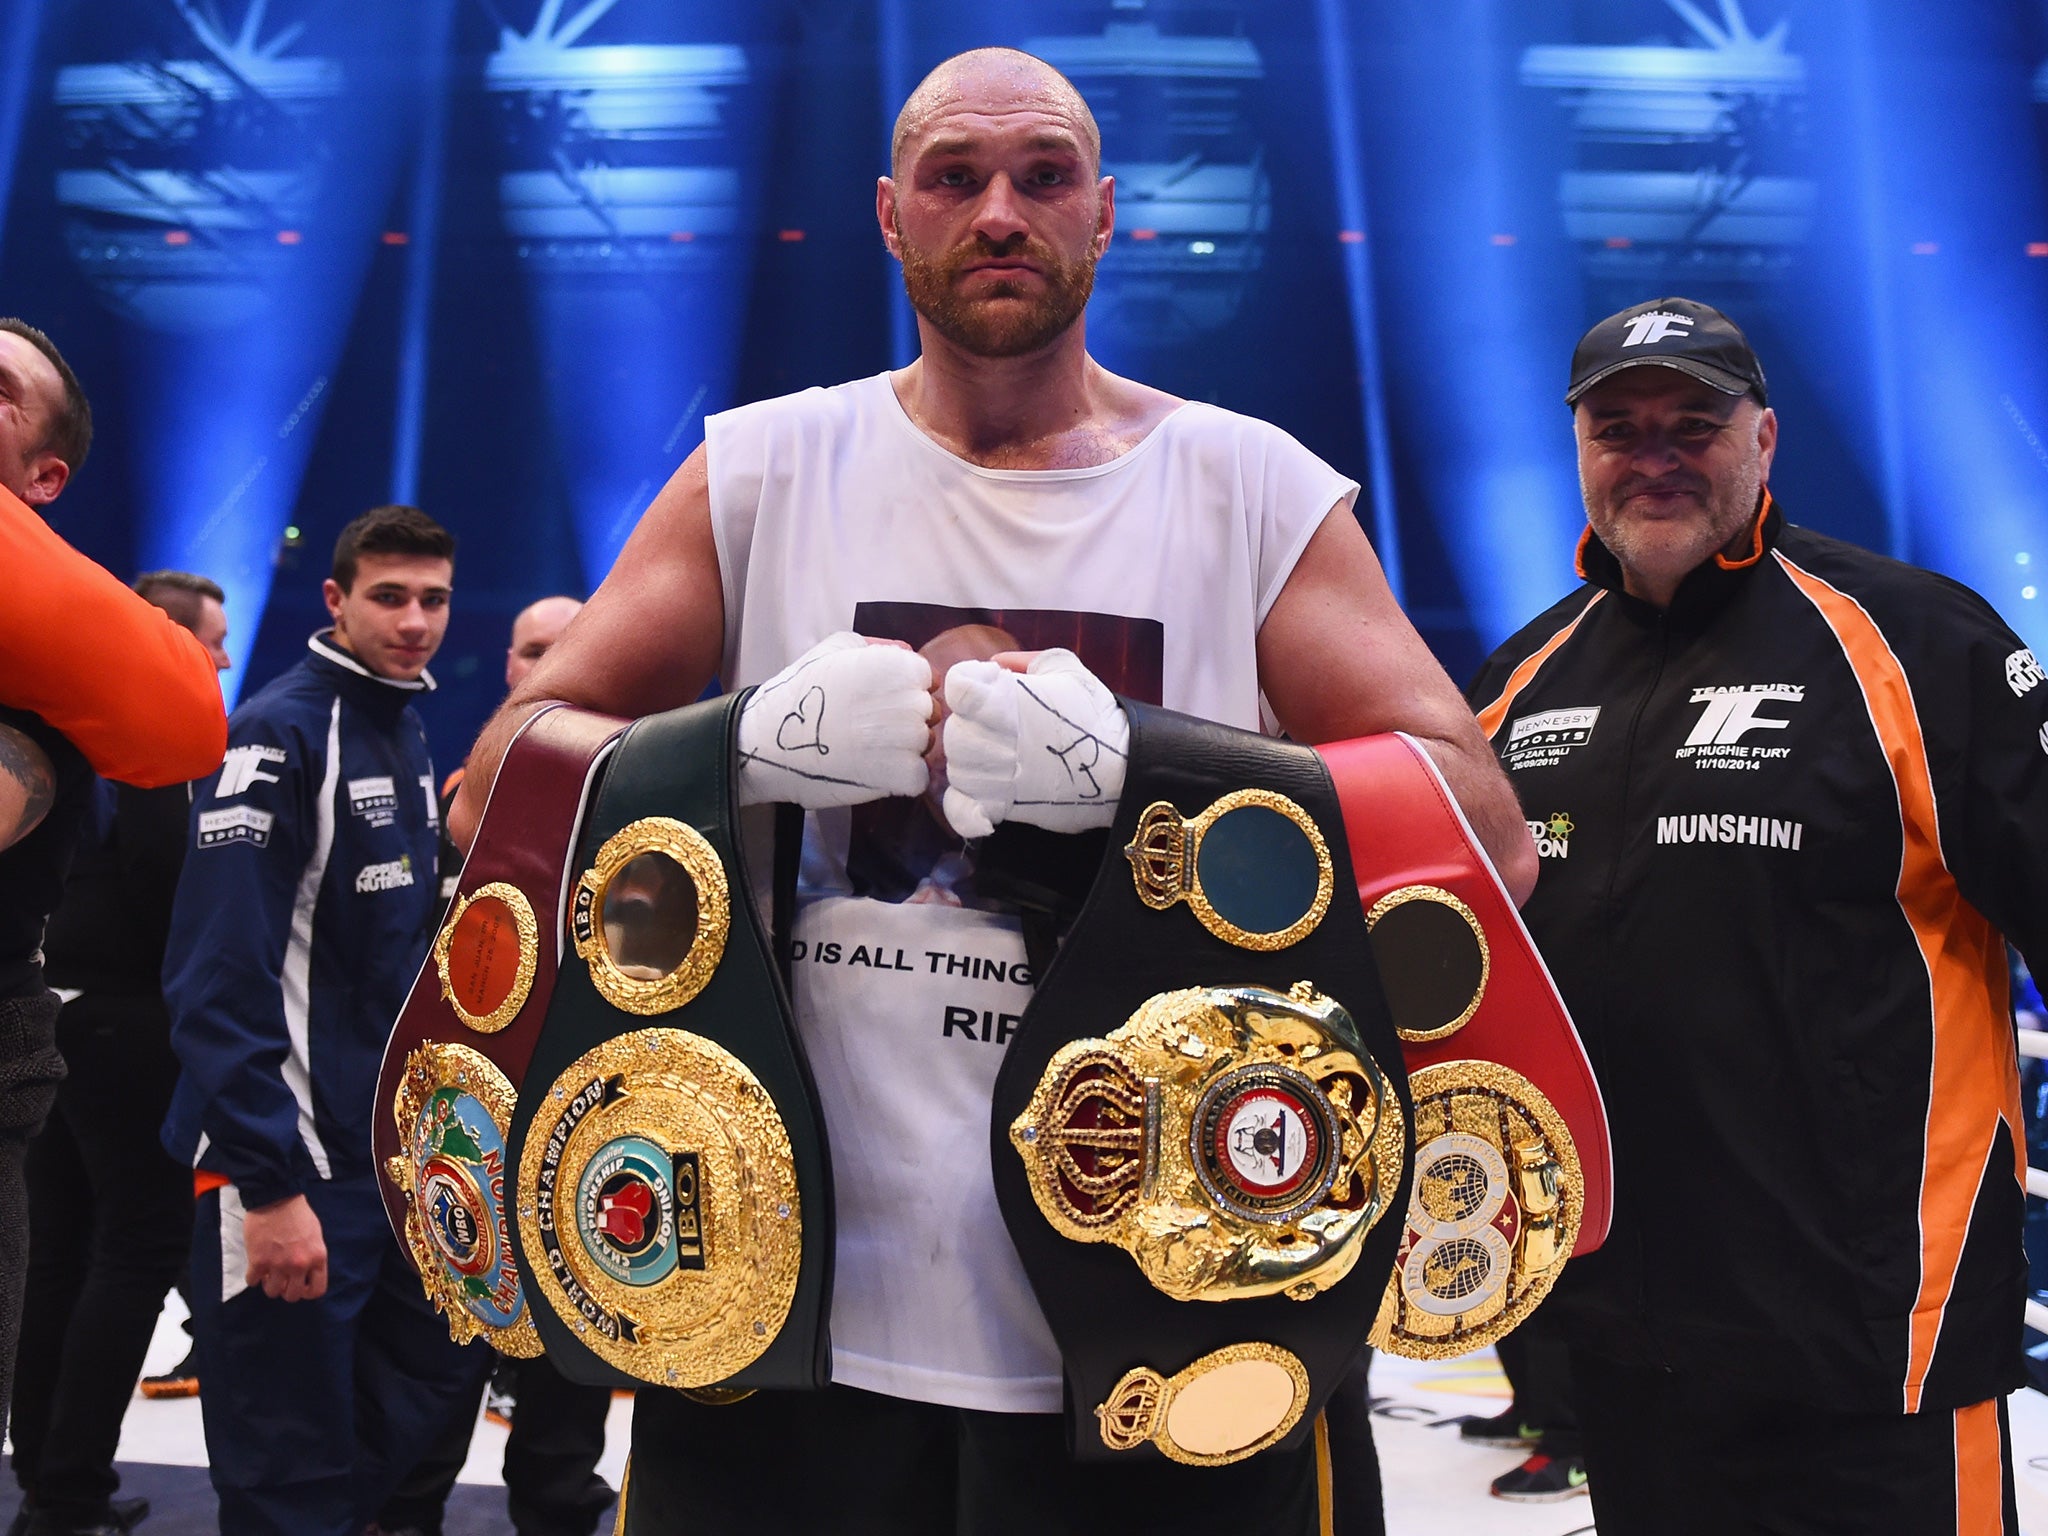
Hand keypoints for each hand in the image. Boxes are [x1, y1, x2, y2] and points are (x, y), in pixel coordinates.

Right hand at [244, 1193, 327, 1301]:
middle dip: (286, 1289)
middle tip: (281, 1280)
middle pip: (292, 1295)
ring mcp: (278, 1265)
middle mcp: (299, 1265)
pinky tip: (256, 1267)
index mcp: (317, 1258)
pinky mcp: (258, 1262)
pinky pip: (253, 1281)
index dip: (307, 1291)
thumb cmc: (297, 1213)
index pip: (317, 1290)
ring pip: (272, 1292)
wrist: (276, 1198)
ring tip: (268, 1273)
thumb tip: (307, 1273)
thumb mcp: (315, 1235)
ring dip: (269, 1284)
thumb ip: (312, 1256)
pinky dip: (253, 1277)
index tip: (300, 1286)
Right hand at [736, 633, 934, 807]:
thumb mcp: (833, 650)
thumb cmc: (799, 693)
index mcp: (895, 665)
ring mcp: (906, 739)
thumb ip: (877, 647)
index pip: (925, 677)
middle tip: (869, 729)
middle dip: (905, 719)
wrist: (768, 743)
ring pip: (926, 744)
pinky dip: (901, 779)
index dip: (903, 690)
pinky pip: (919, 776)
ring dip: (904, 749)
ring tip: (867, 750)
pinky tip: (872, 771)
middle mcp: (907, 699)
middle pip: (928, 711)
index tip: (876, 702)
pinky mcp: (900, 775)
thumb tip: (906, 652)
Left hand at [940, 649, 1128, 837]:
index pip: (957, 688)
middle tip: (999, 729)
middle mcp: (993, 738)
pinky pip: (962, 811)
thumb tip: (995, 665)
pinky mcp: (1003, 808)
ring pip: (957, 768)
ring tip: (1001, 759)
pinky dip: (963, 808)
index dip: (968, 683)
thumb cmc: (1095, 713)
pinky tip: (981, 799)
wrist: (1124, 766)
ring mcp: (995, 777)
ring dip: (972, 762)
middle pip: (954, 731)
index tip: (990, 686)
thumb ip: (1025, 661)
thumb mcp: (1066, 668)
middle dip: (971, 726)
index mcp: (1005, 700)